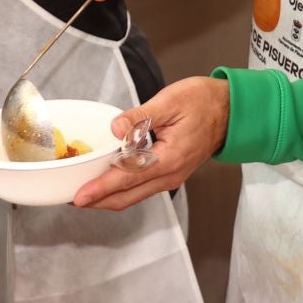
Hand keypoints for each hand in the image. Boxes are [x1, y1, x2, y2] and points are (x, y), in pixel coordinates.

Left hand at [73, 76, 229, 210]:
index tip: (80, 196)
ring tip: (85, 193)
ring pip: (135, 195)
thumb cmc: (203, 102)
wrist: (230, 110)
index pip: (128, 177)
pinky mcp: (171, 172)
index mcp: (169, 158)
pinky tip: (109, 180)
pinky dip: (122, 189)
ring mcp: (172, 176)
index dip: (101, 188)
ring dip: (109, 197)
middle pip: (128, 197)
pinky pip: (142, 188)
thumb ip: (140, 117)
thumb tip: (115, 129)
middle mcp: (170, 174)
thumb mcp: (170, 101)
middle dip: (99, 201)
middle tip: (72, 199)